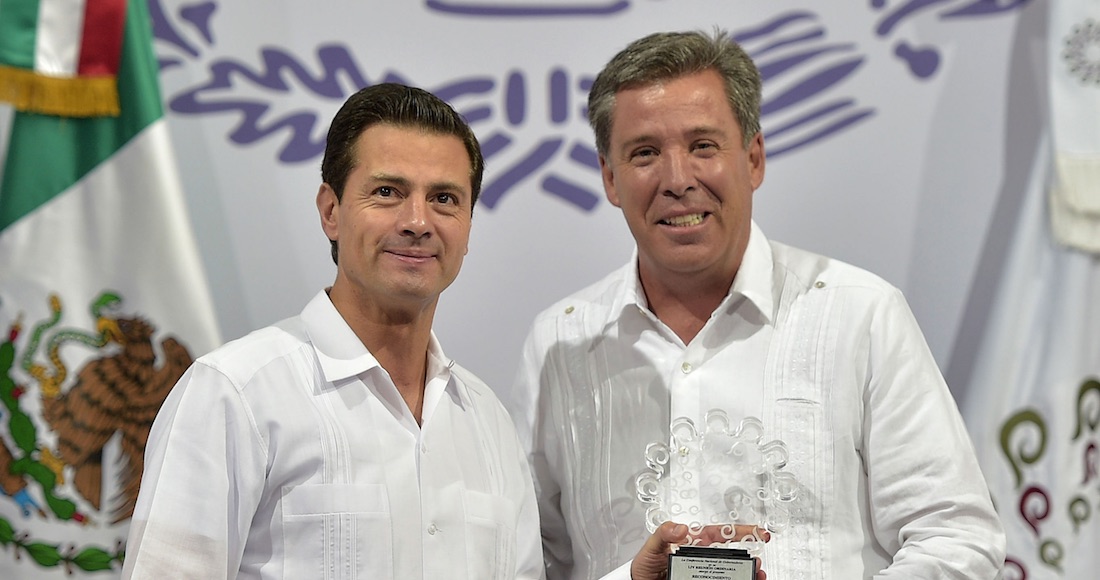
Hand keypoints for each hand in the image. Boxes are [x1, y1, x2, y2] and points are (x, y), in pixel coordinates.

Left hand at [629, 521, 768, 579]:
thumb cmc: (646, 564)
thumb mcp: (651, 546)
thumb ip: (663, 534)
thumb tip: (679, 528)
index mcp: (694, 541)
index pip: (723, 533)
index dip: (742, 531)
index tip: (758, 532)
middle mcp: (703, 557)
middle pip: (733, 555)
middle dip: (749, 557)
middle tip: (758, 561)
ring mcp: (704, 572)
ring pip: (731, 571)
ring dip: (746, 573)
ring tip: (757, 574)